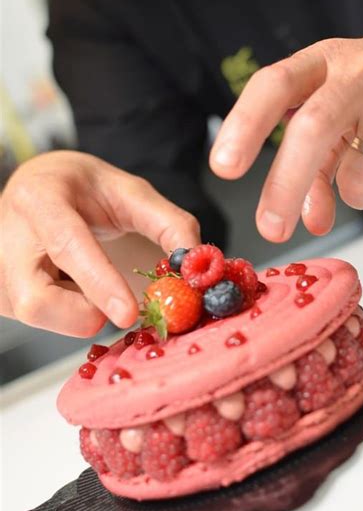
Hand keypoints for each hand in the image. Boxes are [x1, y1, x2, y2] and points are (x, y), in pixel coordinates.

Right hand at [0, 151, 199, 335]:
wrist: (39, 188)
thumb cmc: (83, 190)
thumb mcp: (130, 191)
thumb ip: (169, 223)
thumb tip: (196, 265)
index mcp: (39, 199)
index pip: (67, 245)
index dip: (99, 282)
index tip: (129, 312)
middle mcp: (5, 236)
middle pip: (35, 300)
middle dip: (83, 314)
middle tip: (119, 304)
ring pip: (35, 317)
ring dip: (76, 313)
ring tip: (89, 280)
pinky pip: (36, 322)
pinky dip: (66, 314)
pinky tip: (70, 287)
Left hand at [210, 11, 362, 240]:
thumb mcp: (344, 102)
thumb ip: (318, 160)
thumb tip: (308, 219)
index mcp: (327, 60)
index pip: (275, 84)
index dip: (244, 125)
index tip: (223, 167)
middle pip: (311, 131)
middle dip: (283, 187)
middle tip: (270, 228)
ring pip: (359, 178)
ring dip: (357, 195)